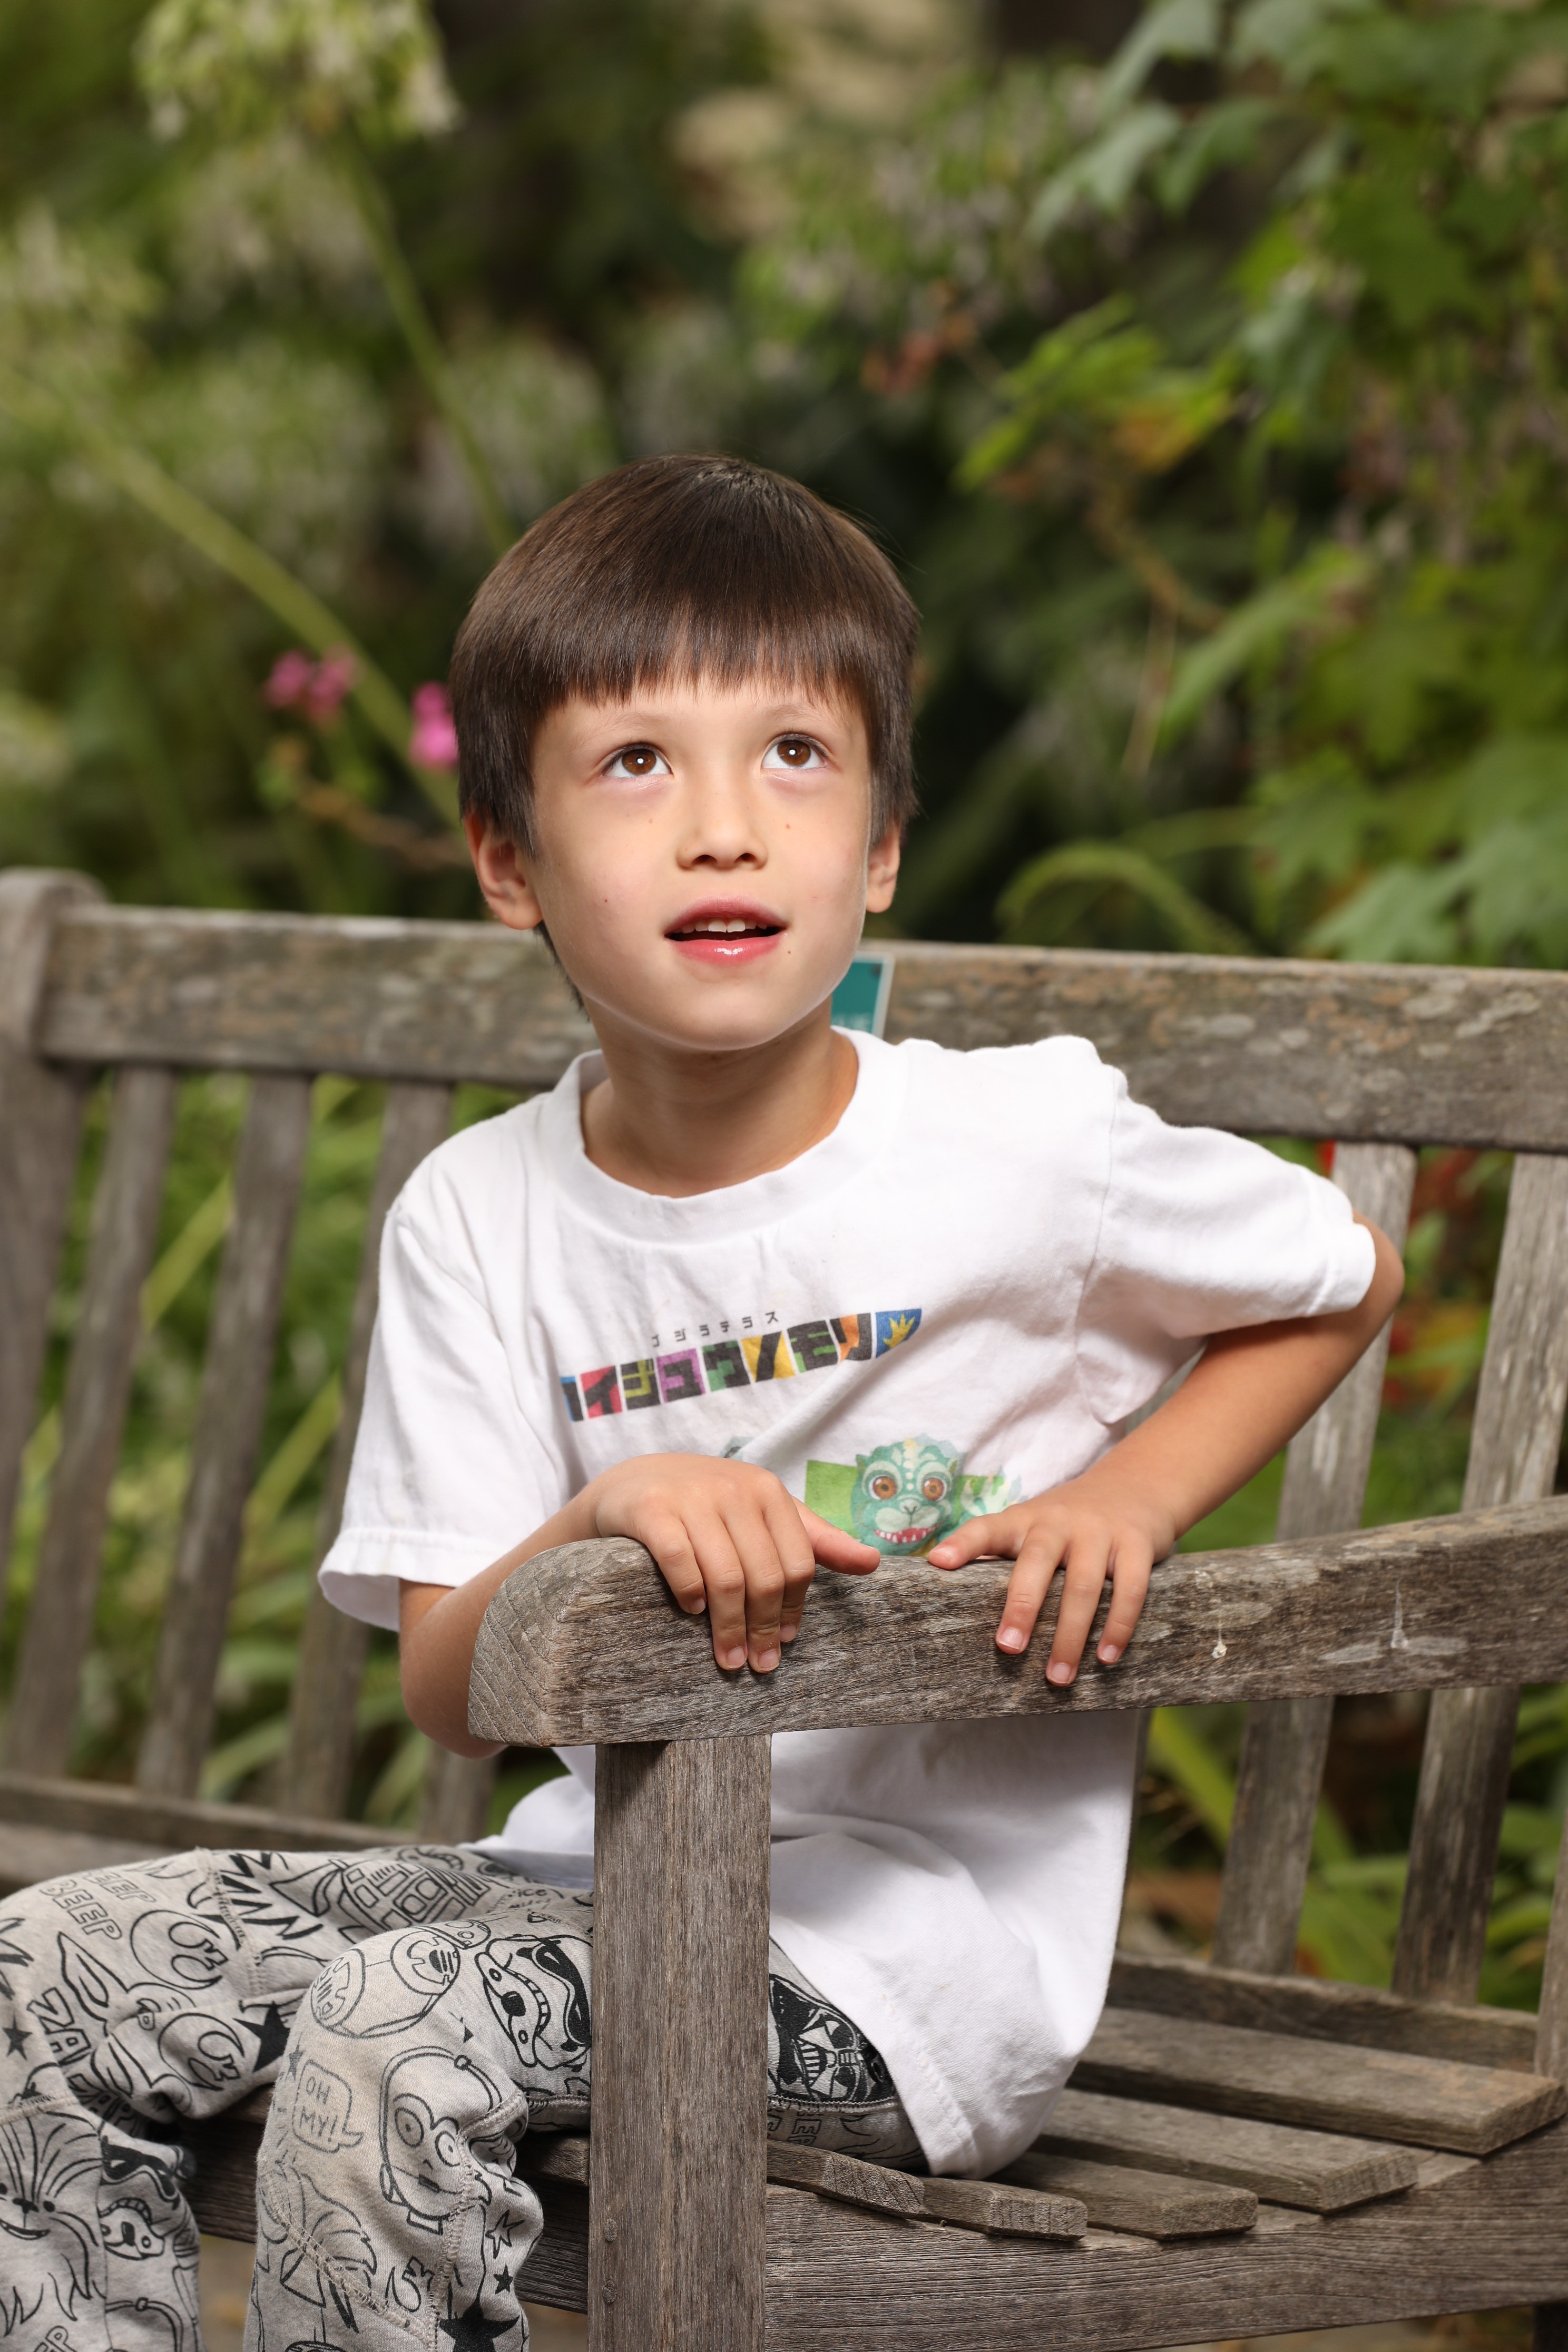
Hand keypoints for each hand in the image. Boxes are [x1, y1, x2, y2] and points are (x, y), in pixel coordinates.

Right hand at [584, 1452, 878, 1673]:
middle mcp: (734, 1490)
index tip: (787, 1642)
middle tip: (759, 1664)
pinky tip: (693, 1611)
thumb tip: (874, 1563)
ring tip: (729, 1658)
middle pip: (764, 1575)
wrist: (636, 1480)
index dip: (795, 1608)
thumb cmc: (710, 1505)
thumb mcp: (765, 1513)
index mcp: (768, 1491)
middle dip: (764, 1627)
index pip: (798, 1562)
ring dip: (729, 1627)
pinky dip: (690, 1593)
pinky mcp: (653, 1511)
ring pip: (726, 1576)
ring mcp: (692, 1498)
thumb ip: (816, 1539)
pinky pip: (680, 1562)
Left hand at [927, 1472, 1174, 1684]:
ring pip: (1083, 1585)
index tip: (938, 1562)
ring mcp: (1099, 1532)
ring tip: (1058, 1677)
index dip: (962, 1543)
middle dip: (1022, 1606)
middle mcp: (1059, 1522)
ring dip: (1070, 1636)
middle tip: (1008, 1647)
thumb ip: (1001, 1554)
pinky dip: (1118, 1625)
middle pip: (1037, 1562)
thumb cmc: (1070, 1522)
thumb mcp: (1033, 1527)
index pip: (987, 1527)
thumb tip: (953, 1595)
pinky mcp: (1136, 1544)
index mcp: (1025, 1520)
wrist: (1137, 1485)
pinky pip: (1129, 1588)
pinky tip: (1106, 1657)